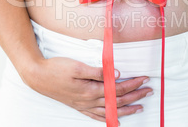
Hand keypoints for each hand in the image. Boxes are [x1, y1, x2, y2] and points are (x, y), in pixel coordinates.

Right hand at [25, 57, 152, 123]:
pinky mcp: (79, 106)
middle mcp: (89, 101)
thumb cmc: (57, 69)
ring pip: (110, 111)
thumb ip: (99, 72)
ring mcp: (84, 105)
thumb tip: (117, 74)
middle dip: (136, 96)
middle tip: (149, 91)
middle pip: (118, 101)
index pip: (118, 89)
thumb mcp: (78, 66)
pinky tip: (116, 120)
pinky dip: (109, 118)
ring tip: (140, 107)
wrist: (38, 77)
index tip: (145, 79)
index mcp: (91, 90)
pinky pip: (97, 116)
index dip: (133, 84)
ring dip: (127, 109)